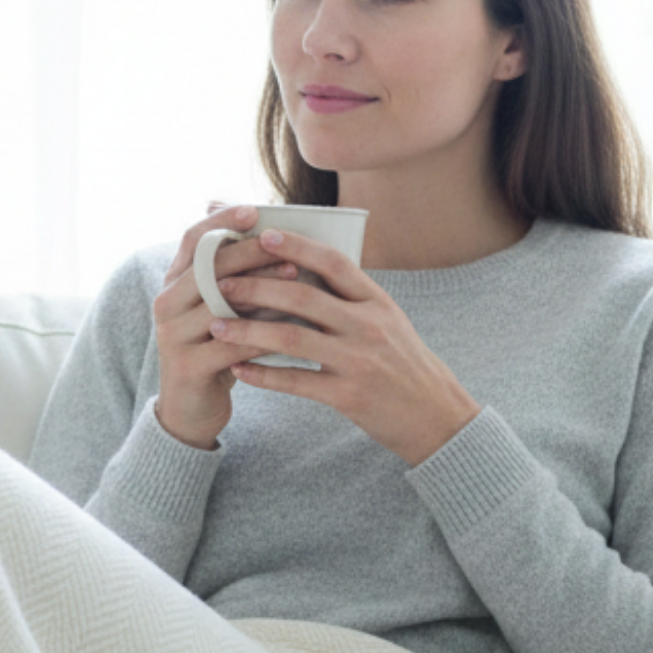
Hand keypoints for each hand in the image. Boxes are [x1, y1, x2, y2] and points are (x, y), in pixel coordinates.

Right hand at [149, 204, 306, 449]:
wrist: (192, 409)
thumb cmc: (218, 350)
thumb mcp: (223, 308)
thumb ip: (237, 276)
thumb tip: (277, 236)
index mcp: (173, 283)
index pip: (192, 239)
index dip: (220, 221)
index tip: (253, 209)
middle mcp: (165, 304)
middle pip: (207, 266)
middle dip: (249, 252)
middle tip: (286, 246)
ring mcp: (172, 336)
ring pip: (219, 304)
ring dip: (261, 290)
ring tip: (297, 280)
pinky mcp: (187, 367)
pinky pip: (231, 344)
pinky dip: (263, 334)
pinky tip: (292, 327)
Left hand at [205, 226, 480, 465]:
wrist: (437, 417)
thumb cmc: (403, 365)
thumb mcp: (387, 322)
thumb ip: (350, 298)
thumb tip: (303, 270)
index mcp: (377, 301)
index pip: (334, 262)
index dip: (298, 246)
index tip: (264, 235)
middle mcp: (369, 326)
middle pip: (303, 296)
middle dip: (256, 287)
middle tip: (220, 282)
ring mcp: (358, 361)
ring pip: (292, 338)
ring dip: (248, 330)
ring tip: (216, 325)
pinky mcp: (348, 396)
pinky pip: (296, 382)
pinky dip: (263, 375)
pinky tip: (238, 371)